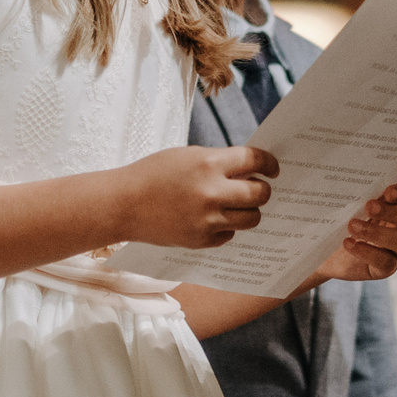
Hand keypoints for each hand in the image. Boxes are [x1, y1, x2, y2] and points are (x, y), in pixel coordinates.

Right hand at [113, 145, 277, 250]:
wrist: (123, 204)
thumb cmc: (153, 174)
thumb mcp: (188, 156)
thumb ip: (219, 162)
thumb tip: (250, 170)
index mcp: (209, 164)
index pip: (255, 161)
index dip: (269, 164)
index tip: (272, 168)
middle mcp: (212, 193)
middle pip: (260, 194)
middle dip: (262, 190)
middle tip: (256, 188)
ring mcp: (207, 220)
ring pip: (251, 219)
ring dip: (249, 211)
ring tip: (237, 205)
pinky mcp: (201, 241)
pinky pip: (229, 235)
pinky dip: (226, 227)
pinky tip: (212, 219)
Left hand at [312, 182, 396, 283]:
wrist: (323, 249)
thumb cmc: (339, 218)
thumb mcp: (347, 201)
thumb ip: (355, 189)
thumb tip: (344, 168)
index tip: (387, 192)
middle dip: (394, 212)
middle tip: (369, 206)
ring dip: (378, 233)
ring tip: (352, 226)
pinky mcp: (386, 267)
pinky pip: (386, 262)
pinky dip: (367, 252)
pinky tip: (349, 243)